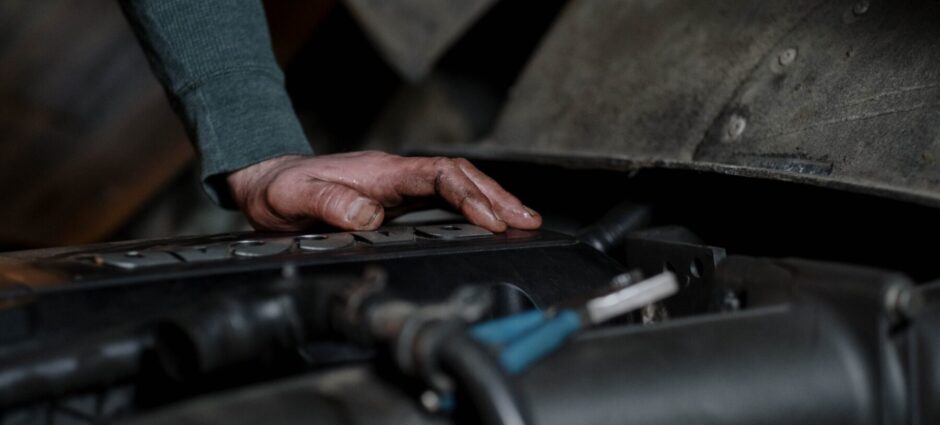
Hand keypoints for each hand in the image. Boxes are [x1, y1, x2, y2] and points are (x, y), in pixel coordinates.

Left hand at [226, 151, 541, 231]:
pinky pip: (444, 201)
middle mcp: (397, 177)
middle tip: (528, 220)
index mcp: (382, 172)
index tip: (490, 219)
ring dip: (492, 202)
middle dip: (497, 197)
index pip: (439, 175)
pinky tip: (488, 224)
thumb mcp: (297, 198)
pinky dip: (472, 209)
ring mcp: (399, 188)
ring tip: (524, 222)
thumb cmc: (282, 190)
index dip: (468, 196)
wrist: (268, 184)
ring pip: (458, 187)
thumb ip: (332, 205)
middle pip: (460, 178)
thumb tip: (371, 216)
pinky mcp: (397, 201)